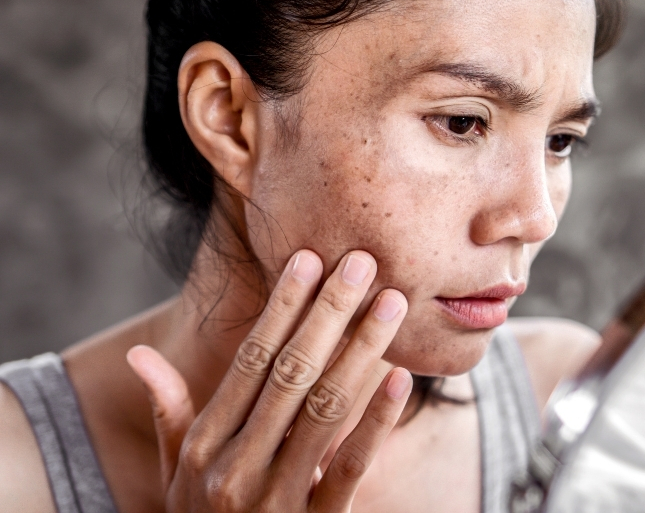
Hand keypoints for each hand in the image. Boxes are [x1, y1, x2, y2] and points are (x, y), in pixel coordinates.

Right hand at [127, 250, 410, 511]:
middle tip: (362, 262)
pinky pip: (351, 467)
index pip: (251, 360)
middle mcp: (235, 467)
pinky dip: (377, 422)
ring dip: (361, 350)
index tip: (309, 260)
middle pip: (291, 372)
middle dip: (329, 312)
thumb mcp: (176, 474)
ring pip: (325, 408)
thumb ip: (168, 412)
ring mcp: (276, 499)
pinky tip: (401, 380)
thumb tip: (139, 353)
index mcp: (204, 445)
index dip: (282, 308)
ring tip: (391, 303)